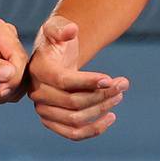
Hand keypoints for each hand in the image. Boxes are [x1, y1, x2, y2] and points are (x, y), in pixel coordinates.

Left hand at [0, 19, 27, 96]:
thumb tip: (12, 73)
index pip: (19, 58)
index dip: (13, 79)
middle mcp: (8, 36)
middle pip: (22, 68)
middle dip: (7, 88)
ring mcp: (7, 48)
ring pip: (20, 77)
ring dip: (5, 92)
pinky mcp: (5, 60)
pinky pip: (14, 79)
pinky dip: (4, 91)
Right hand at [20, 16, 127, 140]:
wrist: (54, 59)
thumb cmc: (58, 40)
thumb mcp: (57, 27)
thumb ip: (61, 27)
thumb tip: (71, 30)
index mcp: (38, 70)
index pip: (64, 81)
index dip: (88, 82)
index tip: (110, 78)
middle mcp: (37, 93)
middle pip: (73, 102)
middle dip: (102, 94)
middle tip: (123, 84)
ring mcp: (43, 110)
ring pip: (75, 120)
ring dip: (101, 110)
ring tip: (119, 95)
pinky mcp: (52, 122)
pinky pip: (73, 133)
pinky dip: (93, 129)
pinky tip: (111, 117)